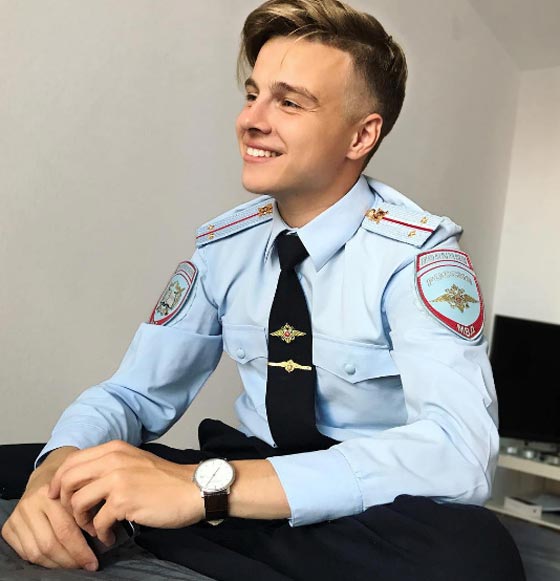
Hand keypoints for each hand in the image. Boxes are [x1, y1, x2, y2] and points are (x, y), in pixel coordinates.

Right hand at [1, 447, 98, 570]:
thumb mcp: (83, 488)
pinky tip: (58, 560)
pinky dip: (43, 562)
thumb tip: (104, 534)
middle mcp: (30, 504)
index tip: (94, 561)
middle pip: (50, 544)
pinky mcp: (8, 527)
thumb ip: (90, 507)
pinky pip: (25, 553)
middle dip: (70, 559)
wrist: (46, 476)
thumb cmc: (71, 485)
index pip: (66, 530)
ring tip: (74, 564)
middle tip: (86, 565)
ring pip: (37, 552)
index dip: (81, 549)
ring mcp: (17, 516)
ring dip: (58, 564)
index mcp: (50, 493)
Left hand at [49, 440, 203, 545]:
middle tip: (78, 515)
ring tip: (95, 527)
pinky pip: (97, 522)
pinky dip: (100, 533)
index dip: (59, 481)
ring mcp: (117, 479)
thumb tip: (83, 481)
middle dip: (66, 502)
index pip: (72, 461)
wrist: (192, 488)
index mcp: (114, 449)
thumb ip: (110, 465)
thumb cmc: (166, 479)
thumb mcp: (134, 460)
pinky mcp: (124, 501)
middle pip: (67, 480)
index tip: (60, 496)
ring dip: (81, 520)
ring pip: (77, 502)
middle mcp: (113, 459)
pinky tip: (111, 535)